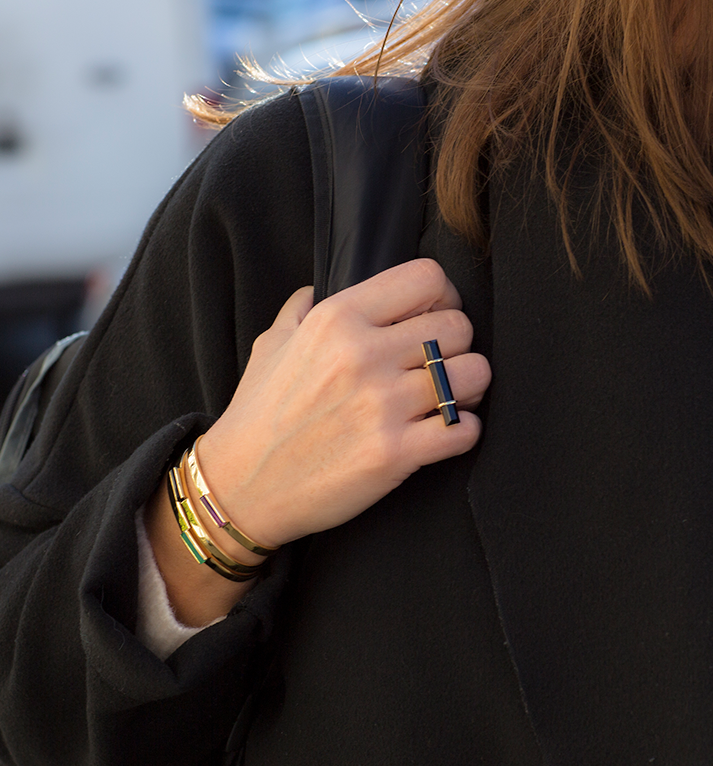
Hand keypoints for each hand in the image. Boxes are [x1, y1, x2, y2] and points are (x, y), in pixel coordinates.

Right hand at [198, 259, 490, 547]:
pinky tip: (441, 432)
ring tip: (446, 399)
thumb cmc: (258, 415)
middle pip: (459, 327)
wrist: (241, 487)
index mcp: (336, 318)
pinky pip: (465, 428)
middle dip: (457, 346)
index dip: (442, 297)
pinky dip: (463, 430)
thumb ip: (304, 305)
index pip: (428, 278)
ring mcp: (381, 405)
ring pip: (473, 374)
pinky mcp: (394, 454)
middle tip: (440, 366)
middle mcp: (362, 355)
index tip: (433, 318)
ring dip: (468, 388)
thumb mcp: (273, 343)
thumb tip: (327, 284)